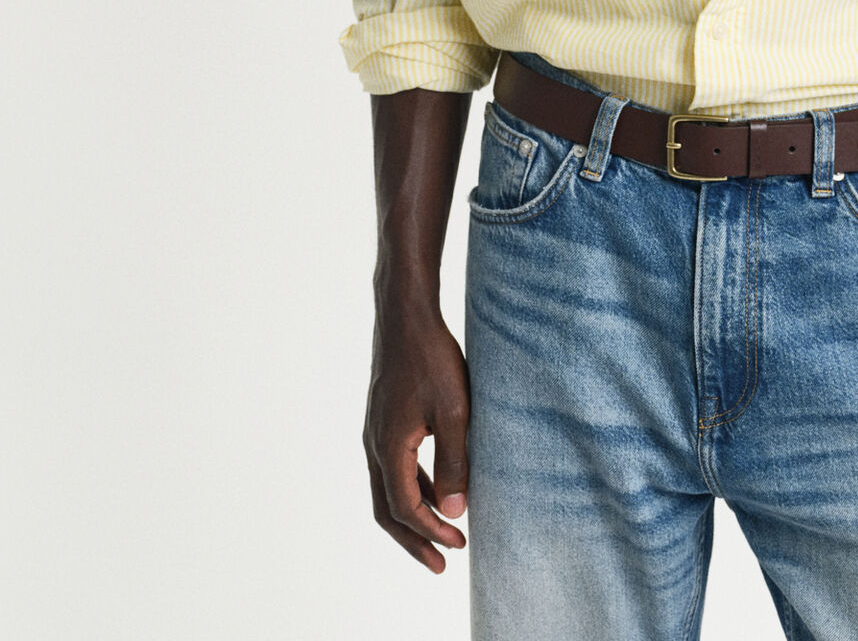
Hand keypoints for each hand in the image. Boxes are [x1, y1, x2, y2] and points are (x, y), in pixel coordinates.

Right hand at [363, 302, 470, 572]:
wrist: (406, 316)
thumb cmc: (432, 358)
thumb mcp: (453, 410)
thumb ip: (454, 461)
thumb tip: (456, 511)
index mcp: (389, 448)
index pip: (405, 508)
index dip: (431, 531)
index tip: (460, 544)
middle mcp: (375, 445)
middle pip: (387, 510)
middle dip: (414, 540)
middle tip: (440, 564)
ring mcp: (376, 432)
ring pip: (388, 489)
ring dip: (414, 515)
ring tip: (443, 531)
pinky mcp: (384, 419)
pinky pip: (393, 467)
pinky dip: (413, 487)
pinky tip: (437, 488)